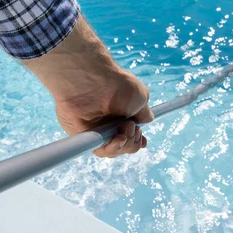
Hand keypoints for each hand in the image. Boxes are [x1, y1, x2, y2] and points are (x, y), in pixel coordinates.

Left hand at [24, 16, 153, 157]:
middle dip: (133, 142)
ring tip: (124, 128)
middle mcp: (107, 123)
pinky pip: (100, 150)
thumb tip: (147, 121)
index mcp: (120, 114)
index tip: (142, 140)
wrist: (92, 80)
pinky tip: (117, 138)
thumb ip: (144, 114)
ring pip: (113, 151)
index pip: (129, 136)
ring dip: (124, 145)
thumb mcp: (140, 98)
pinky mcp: (84, 135)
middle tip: (130, 126)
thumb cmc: (116, 85)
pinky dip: (111, 148)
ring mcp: (96, 130)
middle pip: (124, 146)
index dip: (137, 141)